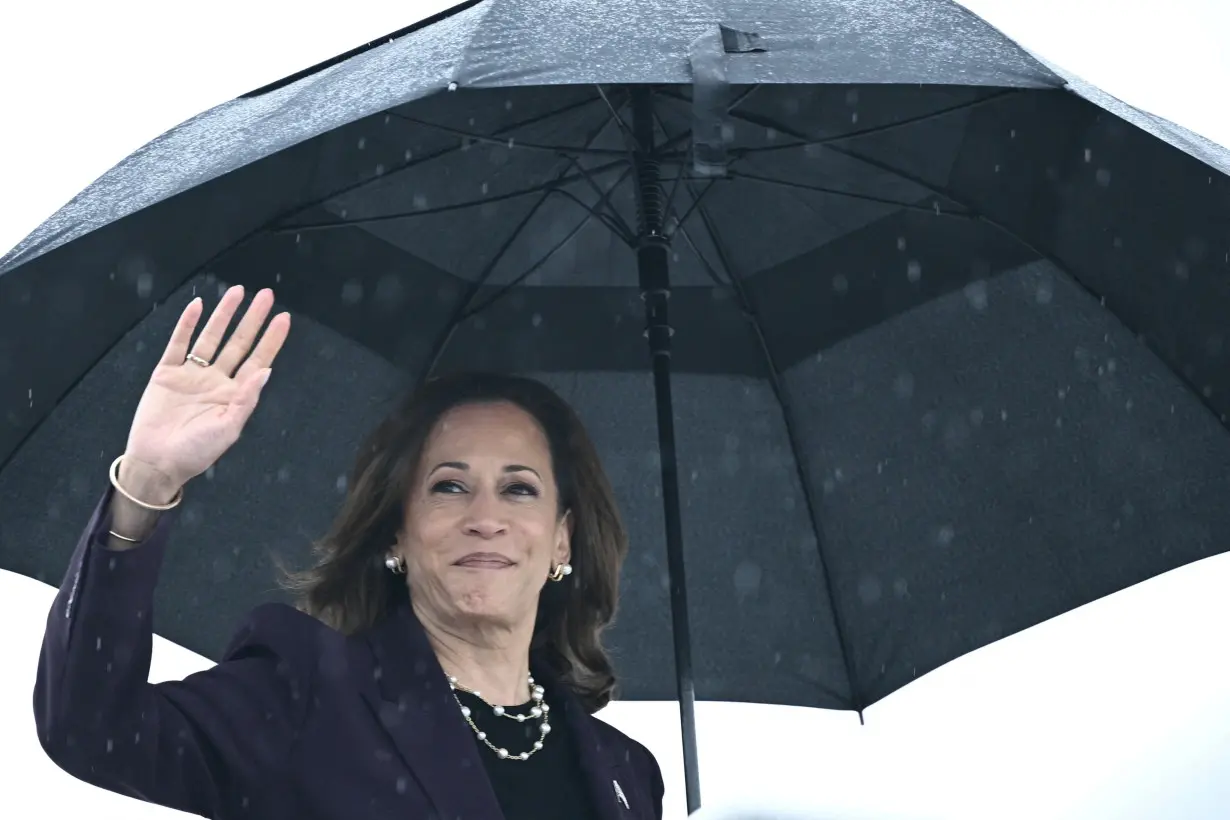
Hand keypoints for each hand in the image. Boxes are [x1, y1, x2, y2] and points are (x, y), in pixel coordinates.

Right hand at [120, 286, 289, 499]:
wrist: (156, 463)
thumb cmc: (196, 452)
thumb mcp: (228, 428)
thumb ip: (246, 399)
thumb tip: (266, 371)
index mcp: (234, 395)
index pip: (257, 360)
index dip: (271, 339)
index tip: (284, 318)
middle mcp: (215, 380)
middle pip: (238, 342)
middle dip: (252, 319)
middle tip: (266, 295)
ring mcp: (191, 374)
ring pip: (211, 337)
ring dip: (224, 315)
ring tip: (238, 292)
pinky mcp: (166, 373)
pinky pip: (178, 343)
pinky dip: (187, 324)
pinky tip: (199, 306)